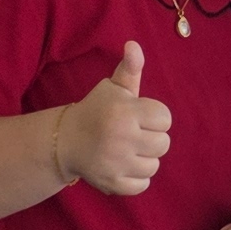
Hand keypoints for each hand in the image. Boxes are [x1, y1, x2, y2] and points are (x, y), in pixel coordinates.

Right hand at [56, 40, 173, 196]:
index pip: (165, 118)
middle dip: (151, 138)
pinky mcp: (112, 183)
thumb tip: (134, 45)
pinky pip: (143, 184)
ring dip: (144, 158)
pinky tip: (123, 165)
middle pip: (164, 143)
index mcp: (124, 111)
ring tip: (127, 150)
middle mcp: (121, 137)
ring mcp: (116, 163)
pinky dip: (136, 177)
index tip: (138, 116)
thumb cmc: (97, 110)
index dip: (154, 117)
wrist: (65, 140)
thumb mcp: (113, 87)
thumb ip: (130, 68)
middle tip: (132, 134)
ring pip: (154, 165)